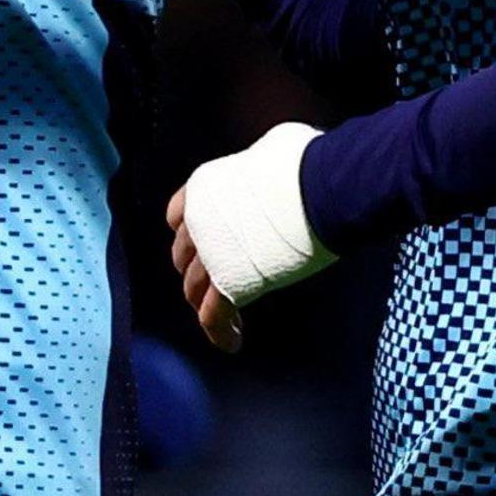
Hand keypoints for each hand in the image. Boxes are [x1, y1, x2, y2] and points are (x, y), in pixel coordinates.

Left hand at [169, 123, 332, 350]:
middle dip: (197, 270)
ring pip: (194, 290)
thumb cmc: (304, 164)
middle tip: (216, 282)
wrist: (317, 187)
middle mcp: (197, 222)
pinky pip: (214, 316)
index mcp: (203, 188)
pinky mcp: (229, 283)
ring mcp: (209, 255)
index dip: (191, 232)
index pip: (178, 216)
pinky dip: (220, 332)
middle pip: (184, 257)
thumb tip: (276, 169)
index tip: (202, 243)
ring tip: (224, 319)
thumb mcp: (270, 153)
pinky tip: (232, 342)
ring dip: (206, 305)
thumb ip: (259, 171)